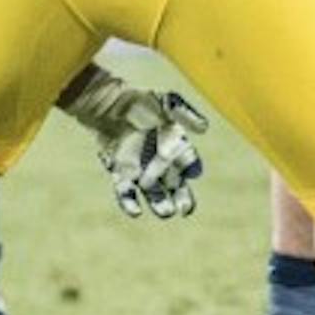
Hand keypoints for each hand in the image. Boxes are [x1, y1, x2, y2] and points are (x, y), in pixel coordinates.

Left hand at [87, 85, 209, 218]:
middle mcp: (162, 163)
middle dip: (183, 199)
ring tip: (166, 213)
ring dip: (161, 205)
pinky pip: (126, 192)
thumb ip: (184, 113)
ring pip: (155, 194)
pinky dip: (129, 203)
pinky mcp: (121, 174)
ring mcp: (142, 171)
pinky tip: (135, 212)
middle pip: (177, 186)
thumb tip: (205, 127)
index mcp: (176, 146)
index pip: (188, 161)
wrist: (109, 104)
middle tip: (185, 210)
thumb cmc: (139, 101)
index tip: (191, 172)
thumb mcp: (165, 102)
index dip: (191, 167)